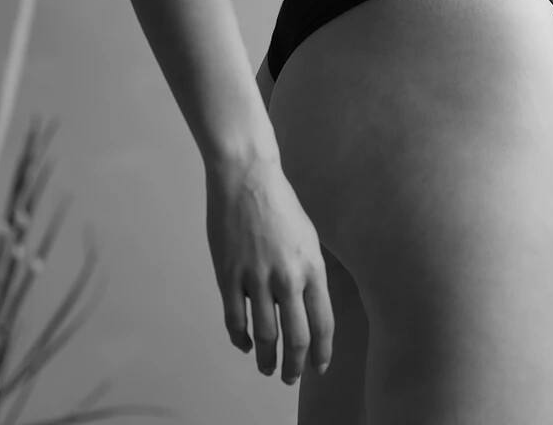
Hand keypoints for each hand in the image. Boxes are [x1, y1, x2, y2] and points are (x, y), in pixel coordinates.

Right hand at [205, 153, 333, 384]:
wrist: (245, 175)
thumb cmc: (278, 202)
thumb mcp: (307, 237)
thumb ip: (308, 273)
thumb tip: (304, 308)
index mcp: (312, 266)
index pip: (323, 323)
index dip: (322, 352)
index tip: (319, 367)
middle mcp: (288, 276)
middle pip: (296, 338)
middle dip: (295, 366)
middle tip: (291, 377)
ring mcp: (256, 277)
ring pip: (265, 336)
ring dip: (267, 360)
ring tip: (267, 368)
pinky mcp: (229, 275)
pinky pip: (236, 320)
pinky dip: (241, 339)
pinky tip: (245, 343)